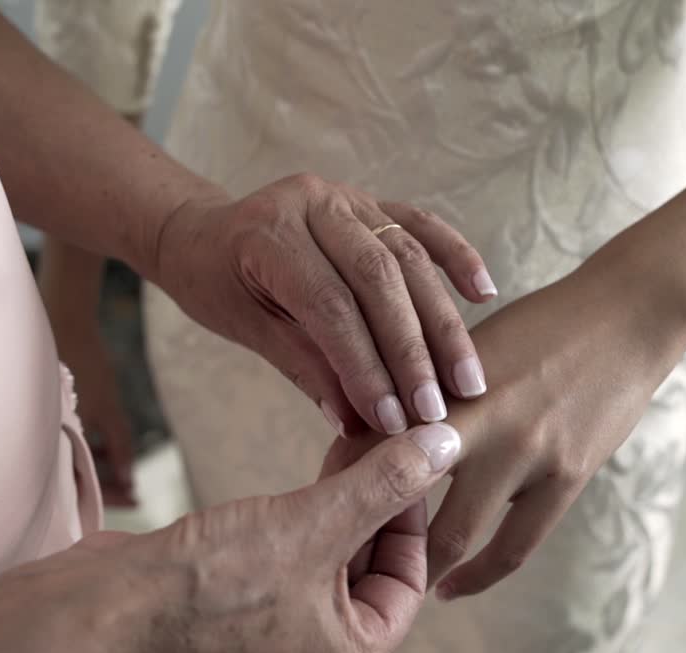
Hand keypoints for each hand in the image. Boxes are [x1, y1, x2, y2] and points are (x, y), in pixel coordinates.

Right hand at [54, 324, 136, 506]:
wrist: (61, 323)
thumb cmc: (84, 363)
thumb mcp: (108, 406)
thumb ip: (119, 444)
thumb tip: (128, 479)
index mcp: (54, 441)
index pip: (82, 486)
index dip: (111, 496)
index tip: (135, 500)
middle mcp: (43, 439)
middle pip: (76, 478)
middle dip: (106, 487)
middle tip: (134, 495)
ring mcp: (44, 427)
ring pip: (71, 461)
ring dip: (97, 469)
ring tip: (123, 475)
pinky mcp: (47, 416)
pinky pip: (66, 444)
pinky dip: (86, 450)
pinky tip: (104, 453)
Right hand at [94, 422, 461, 652]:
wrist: (99, 615)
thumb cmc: (206, 587)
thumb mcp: (313, 523)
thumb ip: (383, 484)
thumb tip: (443, 446)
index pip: (407, 579)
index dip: (410, 511)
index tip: (407, 456)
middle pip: (365, 572)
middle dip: (372, 505)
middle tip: (375, 441)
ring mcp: (268, 646)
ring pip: (322, 567)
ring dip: (333, 510)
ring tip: (340, 448)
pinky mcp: (229, 624)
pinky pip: (281, 571)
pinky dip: (294, 528)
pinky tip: (293, 486)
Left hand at [155, 174, 496, 436]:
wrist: (203, 233)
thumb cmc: (216, 285)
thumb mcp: (246, 328)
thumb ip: (304, 366)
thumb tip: (357, 423)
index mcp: (270, 235)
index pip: (329, 306)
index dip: (364, 365)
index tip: (391, 421)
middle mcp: (313, 204)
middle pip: (378, 279)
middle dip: (412, 351)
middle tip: (436, 409)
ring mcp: (347, 197)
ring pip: (408, 256)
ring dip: (442, 322)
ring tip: (468, 380)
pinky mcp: (371, 201)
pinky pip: (421, 225)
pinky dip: (455, 257)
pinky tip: (483, 294)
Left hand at [322, 260, 685, 599]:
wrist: (626, 315)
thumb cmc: (540, 323)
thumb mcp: (470, 343)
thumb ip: (424, 388)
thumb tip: (367, 430)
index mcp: (446, 380)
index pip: (376, 438)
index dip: (343, 472)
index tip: (324, 497)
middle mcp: (481, 419)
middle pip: (401, 491)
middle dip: (369, 528)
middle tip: (344, 553)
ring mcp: (526, 454)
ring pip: (454, 533)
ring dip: (419, 563)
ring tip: (391, 582)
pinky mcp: (566, 478)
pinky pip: (514, 546)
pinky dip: (478, 574)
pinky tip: (452, 587)